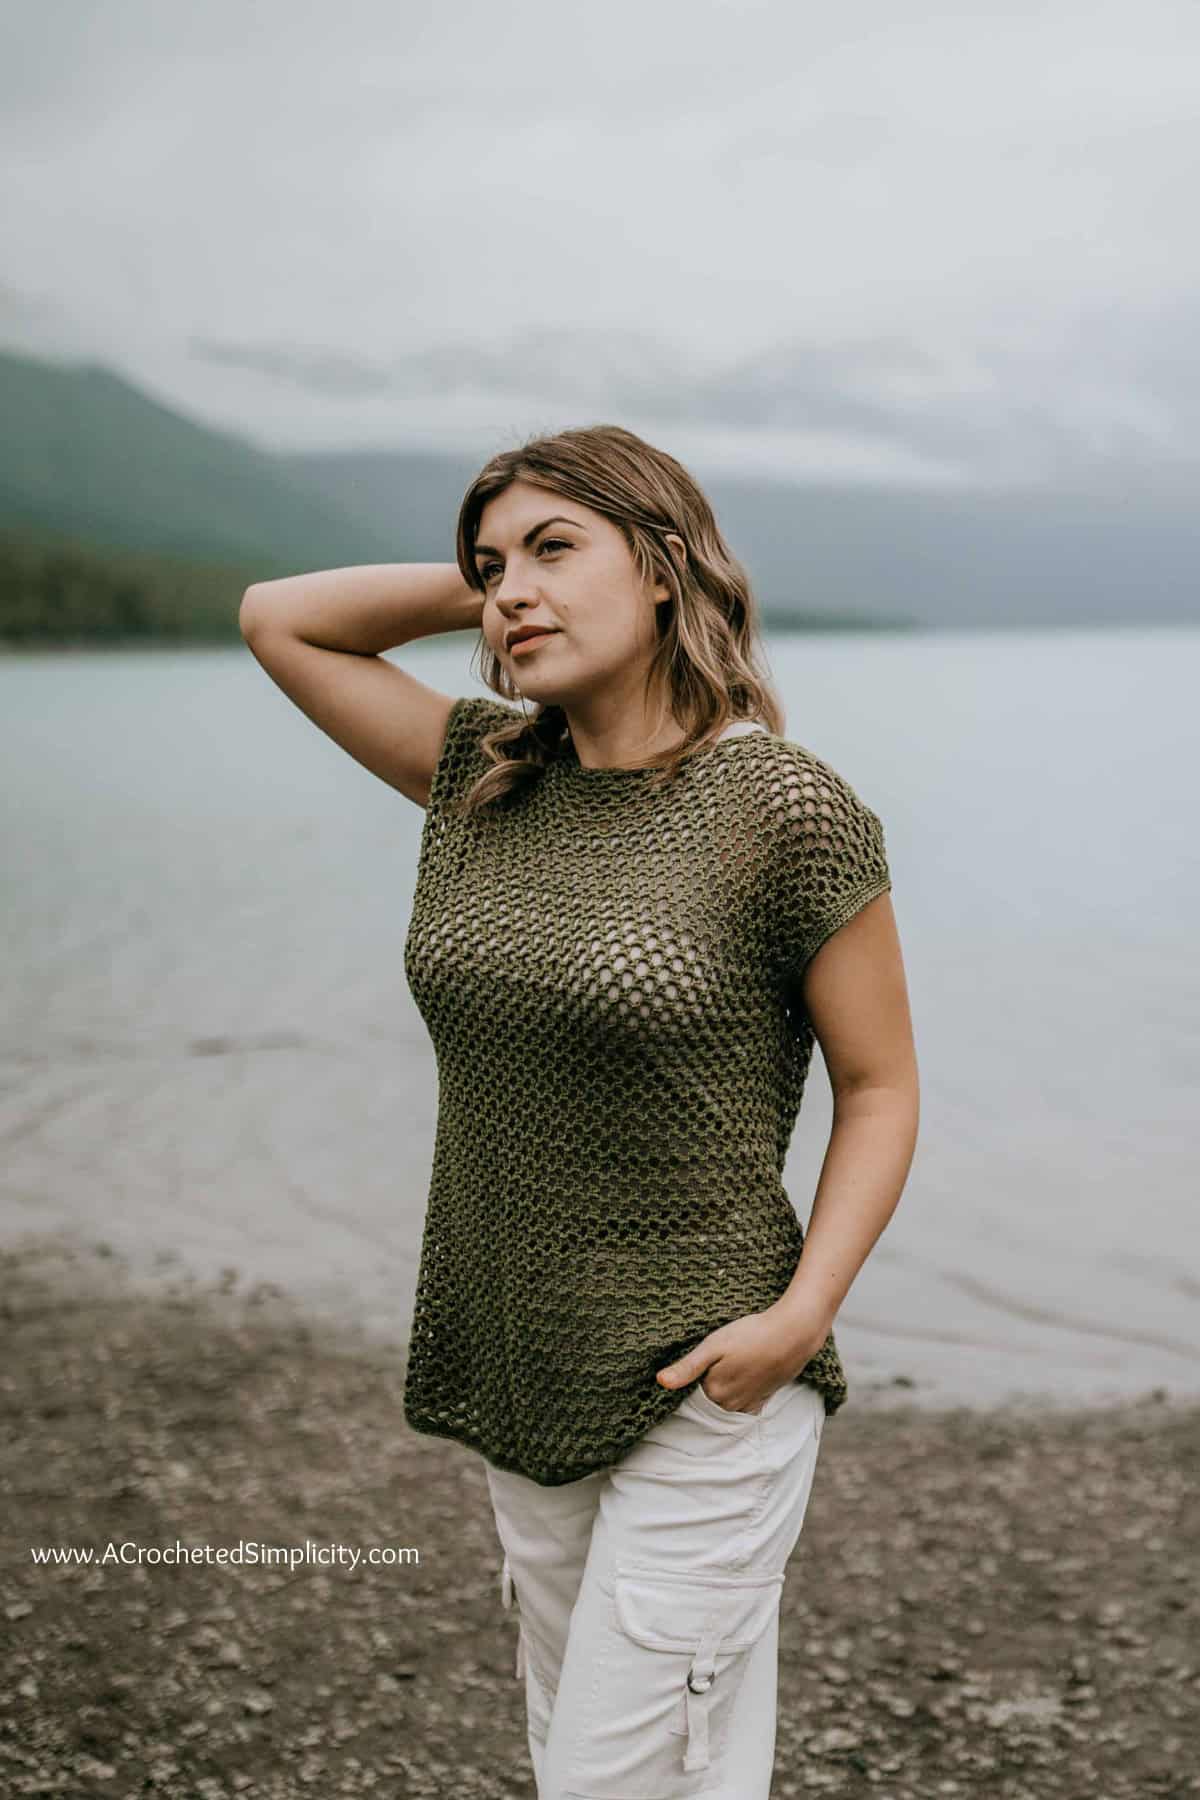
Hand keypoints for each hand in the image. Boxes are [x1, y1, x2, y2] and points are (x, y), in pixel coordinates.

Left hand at [655, 1300, 832, 1414]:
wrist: (793, 1334)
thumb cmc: (751, 1335)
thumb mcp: (714, 1345)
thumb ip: (688, 1366)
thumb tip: (660, 1382)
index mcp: (714, 1392)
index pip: (690, 1393)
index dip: (689, 1378)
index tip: (696, 1363)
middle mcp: (730, 1405)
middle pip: (708, 1400)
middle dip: (705, 1386)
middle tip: (714, 1362)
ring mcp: (748, 1405)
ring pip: (725, 1404)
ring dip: (722, 1391)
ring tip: (728, 1368)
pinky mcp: (763, 1400)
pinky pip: (743, 1405)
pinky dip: (738, 1396)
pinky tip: (741, 1378)